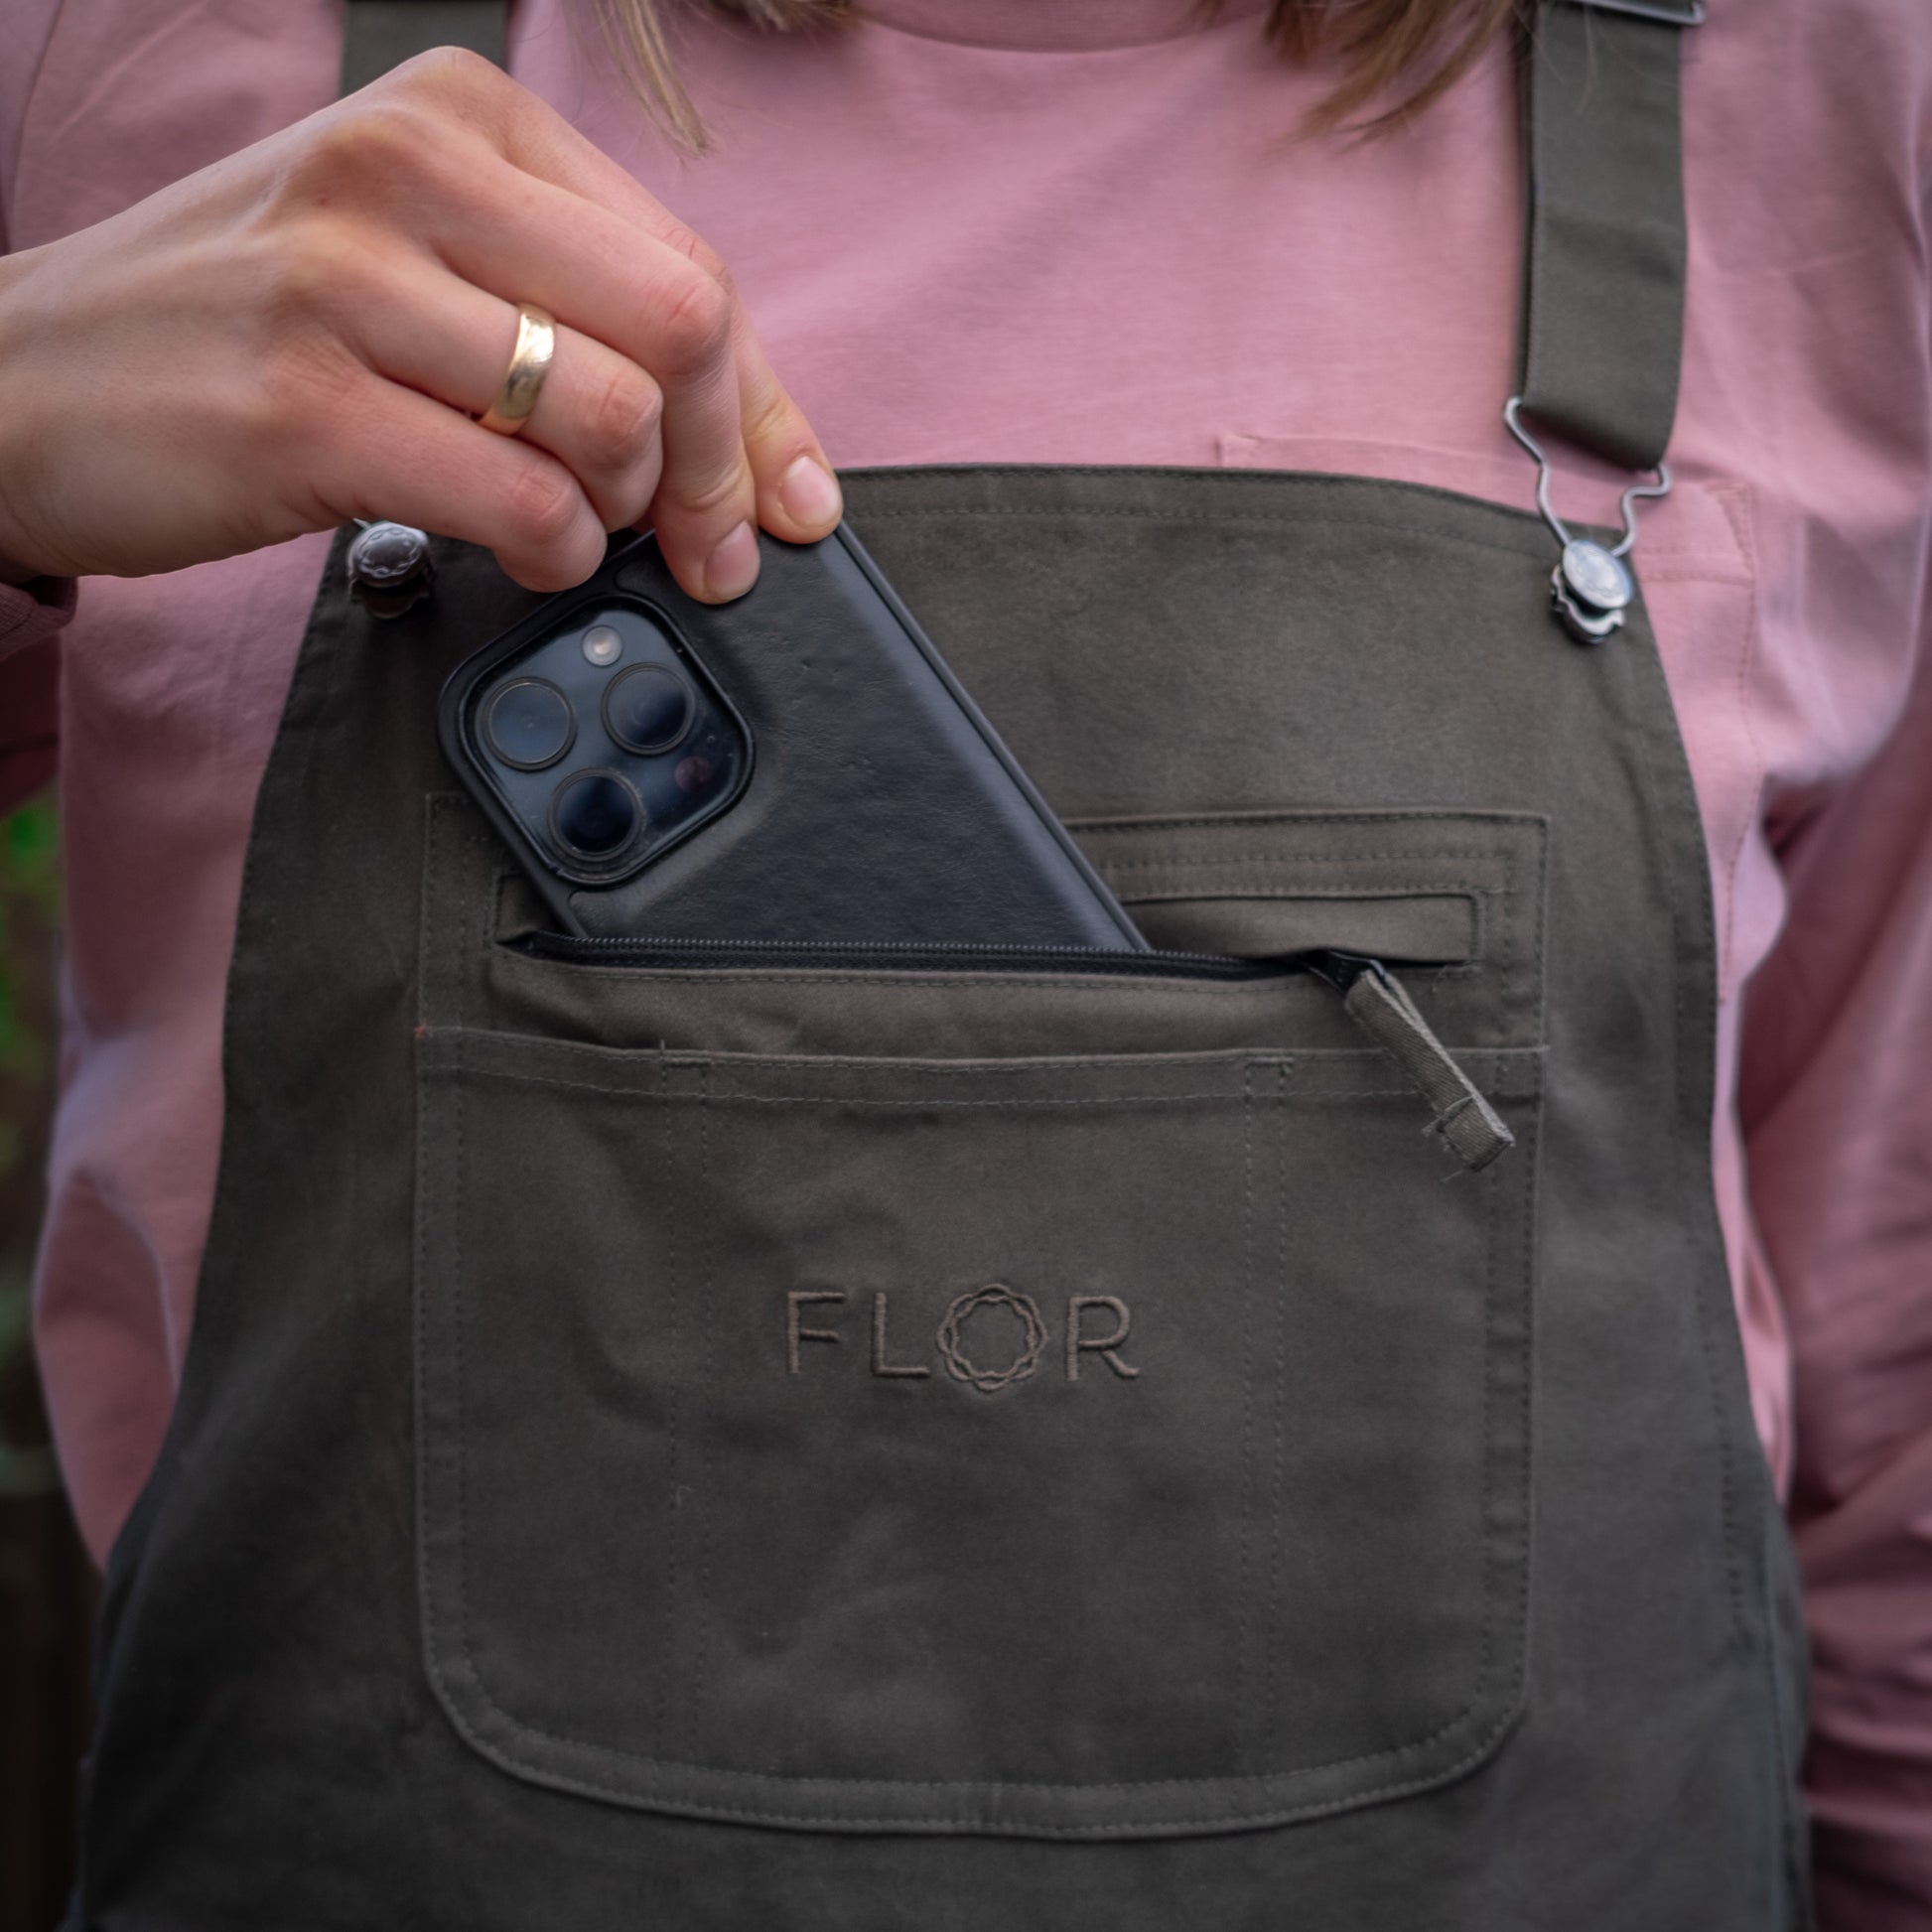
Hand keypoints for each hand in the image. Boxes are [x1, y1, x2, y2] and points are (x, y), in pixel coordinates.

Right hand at [0, 49, 840, 598]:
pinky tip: (524, 555)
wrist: (24, 380)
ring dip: (627, 510)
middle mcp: (406, 169)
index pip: (690, 265)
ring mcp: (347, 282)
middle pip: (680, 325)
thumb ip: (576, 316)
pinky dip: (560, 555)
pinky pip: (526, 504)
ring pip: (610, 413)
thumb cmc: (240, 329)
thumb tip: (762, 449)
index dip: (760, 406)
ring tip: (574, 528)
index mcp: (457, 118)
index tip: (782, 498)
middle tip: (700, 543)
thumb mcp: (412, 264)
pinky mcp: (306, 407)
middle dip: (719, 467)